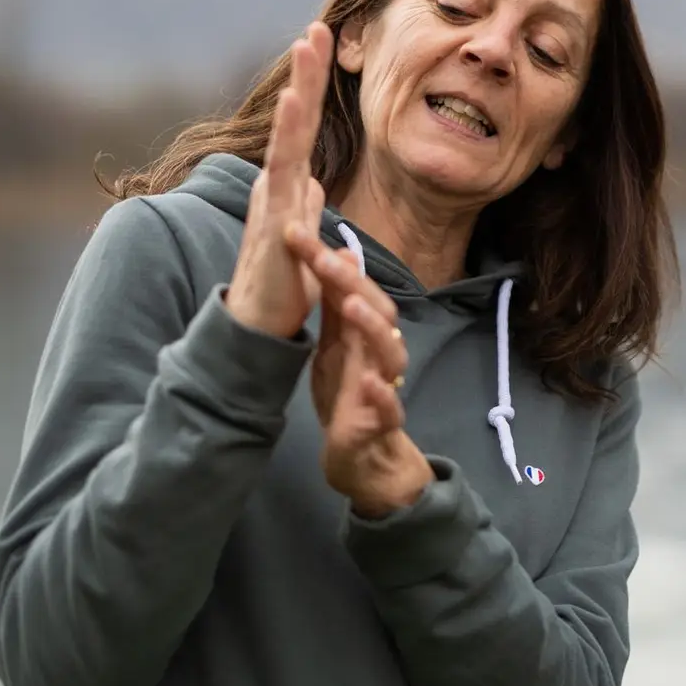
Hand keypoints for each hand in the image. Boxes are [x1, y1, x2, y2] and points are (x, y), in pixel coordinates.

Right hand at [224, 23, 332, 338]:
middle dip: (307, 74)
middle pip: (296, 121)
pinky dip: (287, 138)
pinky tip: (291, 107)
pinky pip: (284, 175)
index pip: (306, 128)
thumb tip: (313, 183)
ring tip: (305, 50)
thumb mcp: (305, 237)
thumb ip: (306, 207)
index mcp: (290, 187)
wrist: (259, 332)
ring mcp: (275, 202)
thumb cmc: (283, 286)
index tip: (326, 45)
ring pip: (288, 138)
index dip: (314, 88)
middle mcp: (278, 187)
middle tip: (318, 28)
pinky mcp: (276, 224)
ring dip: (299, 93)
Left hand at [284, 225, 434, 516]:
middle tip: (323, 258)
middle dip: (351, 283)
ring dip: (373, 326)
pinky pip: (390, 406)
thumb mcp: (335, 342)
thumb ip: (336, 303)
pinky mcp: (382, 421)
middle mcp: (380, 352)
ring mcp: (385, 385)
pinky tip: (371, 381)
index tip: (294, 232)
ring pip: (391, 352)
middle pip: (378, 311)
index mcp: (364, 332)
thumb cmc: (348, 392)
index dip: (326, 260)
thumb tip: (338, 251)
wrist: (359, 453)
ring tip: (351, 305)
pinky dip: (382, 394)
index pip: (351, 287)